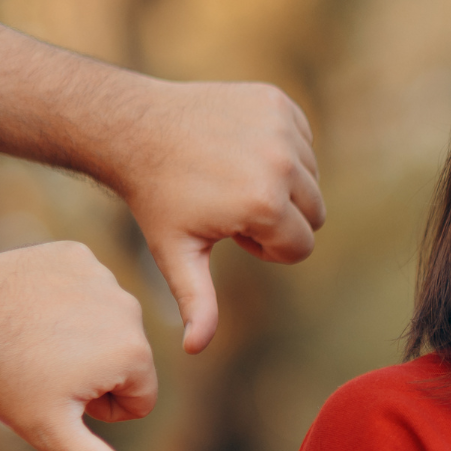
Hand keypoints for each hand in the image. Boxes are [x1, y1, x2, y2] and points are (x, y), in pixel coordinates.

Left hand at [0, 243, 157, 450]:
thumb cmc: (5, 379)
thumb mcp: (52, 431)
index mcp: (135, 354)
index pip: (139, 397)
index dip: (99, 407)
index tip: (60, 394)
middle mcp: (132, 311)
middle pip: (127, 358)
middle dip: (94, 369)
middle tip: (45, 368)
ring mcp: (106, 277)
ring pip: (106, 321)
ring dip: (80, 334)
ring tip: (36, 339)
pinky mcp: (78, 255)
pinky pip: (85, 286)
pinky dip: (62, 298)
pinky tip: (32, 307)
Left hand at [102, 81, 323, 354]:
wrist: (135, 127)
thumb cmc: (156, 197)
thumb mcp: (177, 254)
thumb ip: (197, 302)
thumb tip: (195, 349)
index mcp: (262, 205)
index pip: (301, 246)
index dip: (266, 249)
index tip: (230, 234)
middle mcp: (280, 163)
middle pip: (314, 213)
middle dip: (281, 218)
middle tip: (232, 208)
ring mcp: (281, 128)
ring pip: (311, 177)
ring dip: (282, 184)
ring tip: (234, 179)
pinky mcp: (278, 102)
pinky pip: (302, 140)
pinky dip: (281, 149)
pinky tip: (239, 150)